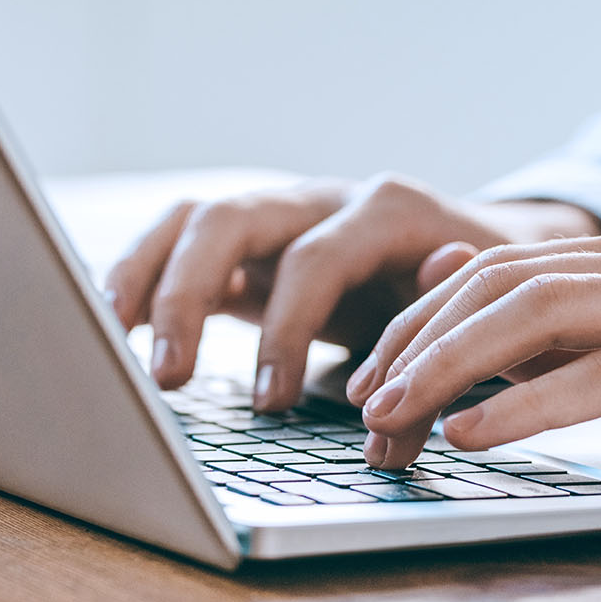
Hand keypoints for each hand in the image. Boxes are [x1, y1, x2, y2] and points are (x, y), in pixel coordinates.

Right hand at [103, 174, 600, 409]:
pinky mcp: (251, 246)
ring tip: (109, 338)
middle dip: (188, 294)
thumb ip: (447, 338)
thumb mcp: (481, 313)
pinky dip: (142, 277)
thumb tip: (410, 370)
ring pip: (191, 220)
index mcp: (385, 209)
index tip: (269, 402)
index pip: (315, 258)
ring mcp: (280, 216)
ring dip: (145, 276)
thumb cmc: (482, 292)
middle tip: (169, 376)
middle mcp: (321, 199)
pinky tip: (110, 324)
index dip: (286, 331)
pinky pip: (181, 245)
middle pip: (229, 218)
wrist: (491, 252)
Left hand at [350, 224, 600, 492]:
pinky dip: (525, 405)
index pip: (501, 270)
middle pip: (500, 284)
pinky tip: (473, 435)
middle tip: (357, 404)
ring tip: (387, 416)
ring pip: (538, 315)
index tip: (369, 374)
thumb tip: (492, 330)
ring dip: (447, 368)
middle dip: (414, 342)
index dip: (421, 319)